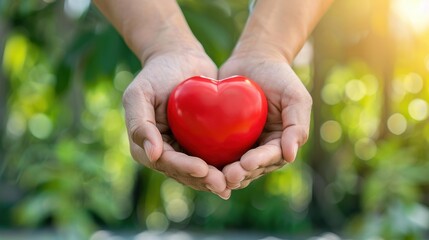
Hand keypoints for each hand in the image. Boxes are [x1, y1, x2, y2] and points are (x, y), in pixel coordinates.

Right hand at [123, 44, 230, 199]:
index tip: (203, 169)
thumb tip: (151, 155)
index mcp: (146, 145)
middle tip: (223, 183)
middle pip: (184, 172)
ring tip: (235, 181)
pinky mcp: (201, 141)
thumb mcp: (139, 94)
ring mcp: (184, 147)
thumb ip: (139, 123)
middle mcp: (165, 151)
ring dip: (216, 178)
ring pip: (200, 170)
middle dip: (203, 180)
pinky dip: (226, 164)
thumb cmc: (156, 73)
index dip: (184, 168)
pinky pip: (214, 156)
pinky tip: (243, 169)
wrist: (180, 58)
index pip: (165, 162)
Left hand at [219, 53, 311, 189]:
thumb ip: (296, 125)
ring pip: (232, 164)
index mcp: (279, 142)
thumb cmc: (279, 76)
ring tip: (211, 174)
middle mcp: (259, 147)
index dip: (259, 162)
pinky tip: (197, 162)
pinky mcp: (222, 136)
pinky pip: (215, 150)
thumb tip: (290, 156)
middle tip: (227, 175)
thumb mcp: (295, 97)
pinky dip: (208, 159)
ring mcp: (240, 143)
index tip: (247, 163)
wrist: (253, 59)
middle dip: (240, 173)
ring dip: (223, 173)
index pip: (271, 157)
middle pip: (250, 167)